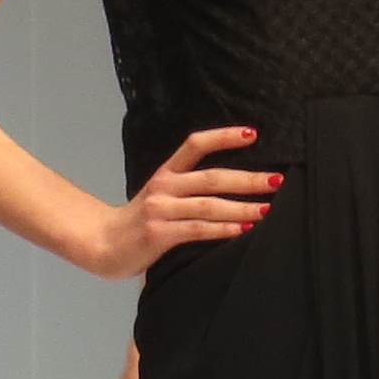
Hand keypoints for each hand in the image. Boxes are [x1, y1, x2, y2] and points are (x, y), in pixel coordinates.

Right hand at [81, 127, 278, 279]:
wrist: (100, 245)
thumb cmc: (137, 225)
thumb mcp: (159, 198)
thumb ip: (187, 192)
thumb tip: (232, 190)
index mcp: (165, 174)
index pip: (195, 145)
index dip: (224, 136)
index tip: (253, 134)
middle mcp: (163, 187)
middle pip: (212, 177)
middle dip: (248, 179)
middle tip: (277, 180)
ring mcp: (160, 209)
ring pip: (209, 204)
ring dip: (242, 206)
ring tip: (268, 208)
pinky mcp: (158, 233)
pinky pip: (197, 229)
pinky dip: (224, 229)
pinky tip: (244, 229)